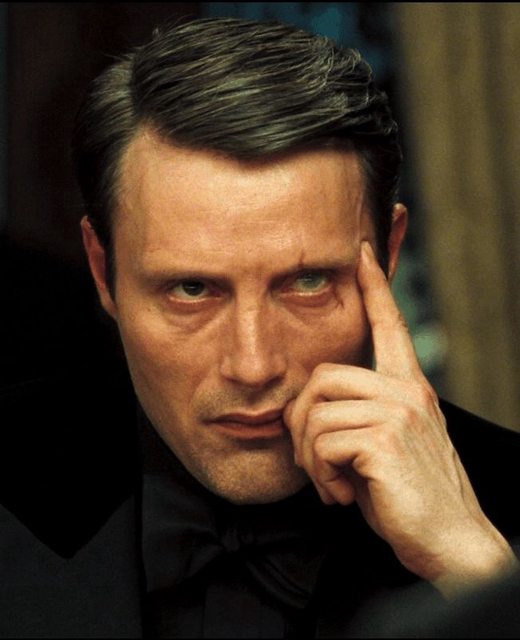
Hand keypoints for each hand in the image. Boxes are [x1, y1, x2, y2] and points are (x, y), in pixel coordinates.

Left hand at [284, 241, 517, 595]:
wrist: (450, 541)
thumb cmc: (408, 495)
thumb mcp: (382, 445)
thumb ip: (353, 416)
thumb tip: (305, 409)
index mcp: (408, 387)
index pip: (389, 324)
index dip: (375, 286)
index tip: (362, 252)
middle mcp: (406, 391)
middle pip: (322, 376)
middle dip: (301, 422)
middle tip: (314, 460)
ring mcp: (399, 412)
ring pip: (316, 414)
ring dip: (311, 458)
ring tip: (331, 483)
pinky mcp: (387, 440)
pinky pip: (324, 443)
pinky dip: (321, 475)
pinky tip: (341, 494)